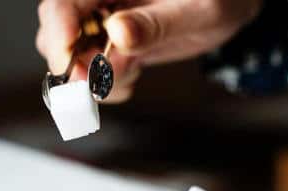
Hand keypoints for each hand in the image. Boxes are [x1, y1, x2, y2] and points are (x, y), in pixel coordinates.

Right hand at [36, 0, 261, 102]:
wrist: (231, 5)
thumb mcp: (197, 11)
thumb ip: (157, 24)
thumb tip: (118, 34)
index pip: (65, 1)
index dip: (59, 30)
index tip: (70, 62)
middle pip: (57, 28)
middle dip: (73, 63)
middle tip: (100, 84)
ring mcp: (103, 21)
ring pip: (70, 53)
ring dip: (91, 78)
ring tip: (131, 73)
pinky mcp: (110, 43)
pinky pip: (90, 69)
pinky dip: (104, 85)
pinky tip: (132, 75)